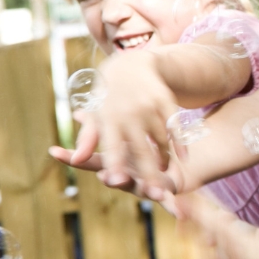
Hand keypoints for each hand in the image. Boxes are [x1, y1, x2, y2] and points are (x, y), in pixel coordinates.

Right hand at [50, 112, 185, 210]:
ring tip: (149, 191)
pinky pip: (169, 201)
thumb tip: (77, 113)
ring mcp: (143, 187)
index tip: (54, 151)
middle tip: (107, 177)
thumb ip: (101, 128)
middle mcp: (125, 178)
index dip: (72, 157)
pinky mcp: (163, 192)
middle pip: (115, 179)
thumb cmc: (138, 151)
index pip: (89, 160)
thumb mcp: (121, 136)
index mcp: (113, 164)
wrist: (168, 167)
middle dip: (113, 177)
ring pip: (141, 190)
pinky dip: (173, 206)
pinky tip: (181, 214)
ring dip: (144, 190)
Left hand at [91, 51, 180, 199]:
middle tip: (154, 193)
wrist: (130, 65)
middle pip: (140, 148)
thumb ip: (88, 138)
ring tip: (165, 173)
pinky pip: (175, 126)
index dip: (114, 163)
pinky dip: (180, 143)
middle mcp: (129, 112)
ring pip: (160, 140)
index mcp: (107, 118)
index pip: (111, 146)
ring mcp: (149, 106)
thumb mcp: (96, 115)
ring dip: (164, 158)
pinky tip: (184, 158)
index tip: (116, 181)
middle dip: (149, 172)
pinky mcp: (165, 100)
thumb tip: (75, 159)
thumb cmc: (107, 96)